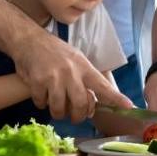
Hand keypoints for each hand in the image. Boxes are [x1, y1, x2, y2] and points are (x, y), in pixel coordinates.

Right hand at [12, 31, 132, 122]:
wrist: (28, 38)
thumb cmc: (53, 51)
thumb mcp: (74, 59)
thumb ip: (84, 79)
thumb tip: (93, 104)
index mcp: (82, 66)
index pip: (102, 85)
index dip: (115, 98)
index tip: (129, 107)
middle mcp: (70, 72)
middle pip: (80, 104)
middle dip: (78, 116)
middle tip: (74, 117)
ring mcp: (53, 77)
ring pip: (60, 108)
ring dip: (57, 112)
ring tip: (56, 107)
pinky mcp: (37, 81)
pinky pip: (42, 103)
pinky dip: (41, 103)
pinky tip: (41, 95)